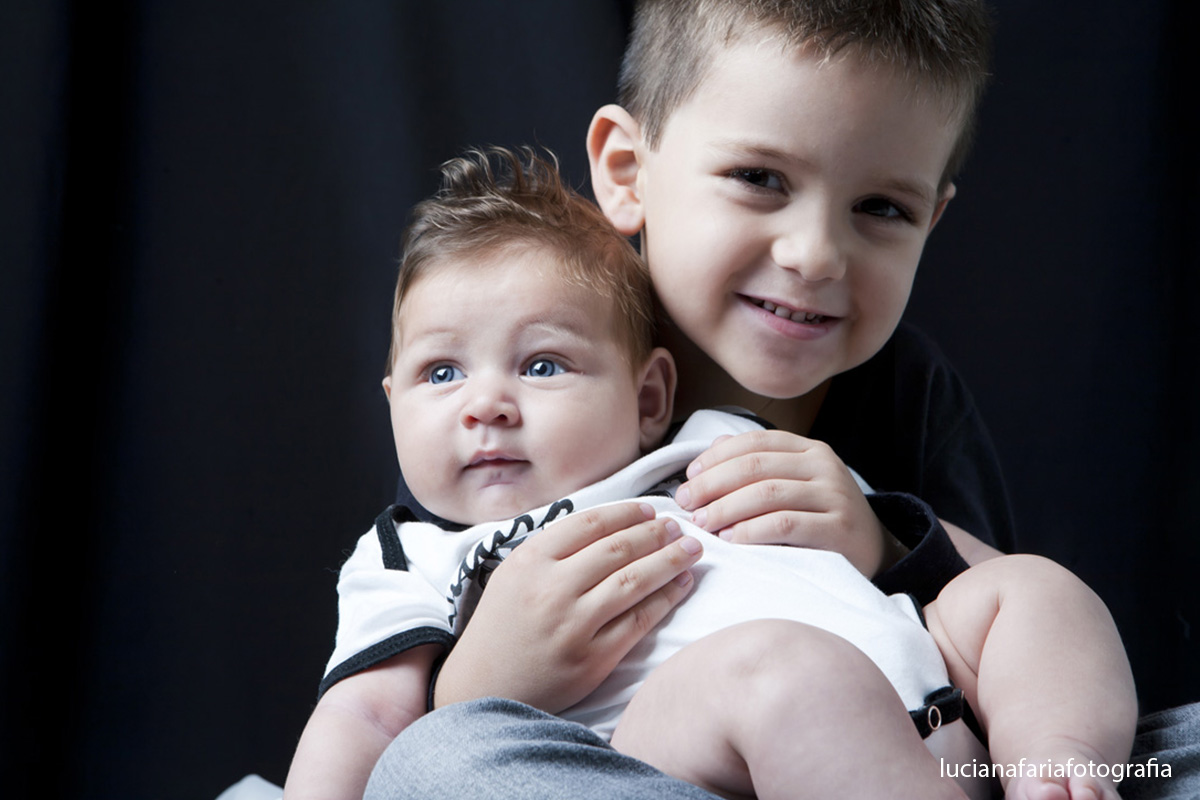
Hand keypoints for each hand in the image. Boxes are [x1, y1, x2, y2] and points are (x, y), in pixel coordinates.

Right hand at [433, 502, 701, 713]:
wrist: (484, 687)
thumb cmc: (502, 627)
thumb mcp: (513, 574)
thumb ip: (553, 548)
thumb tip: (610, 524)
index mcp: (531, 560)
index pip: (590, 524)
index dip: (627, 513)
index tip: (650, 511)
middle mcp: (552, 588)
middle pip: (618, 548)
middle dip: (656, 533)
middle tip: (679, 526)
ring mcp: (573, 625)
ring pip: (634, 581)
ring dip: (669, 561)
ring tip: (691, 550)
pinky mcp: (592, 659)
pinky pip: (638, 621)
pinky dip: (664, 600)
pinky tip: (680, 585)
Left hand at [674, 430, 893, 576]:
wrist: (874, 551)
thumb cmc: (821, 517)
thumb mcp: (794, 483)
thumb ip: (758, 464)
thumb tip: (711, 447)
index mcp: (809, 449)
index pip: (754, 441)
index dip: (715, 457)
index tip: (688, 477)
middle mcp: (823, 466)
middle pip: (754, 467)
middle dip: (711, 485)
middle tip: (685, 504)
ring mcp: (834, 495)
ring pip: (766, 493)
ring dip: (725, 508)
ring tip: (702, 523)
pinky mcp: (838, 528)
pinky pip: (785, 524)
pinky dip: (751, 531)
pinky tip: (731, 539)